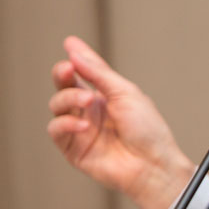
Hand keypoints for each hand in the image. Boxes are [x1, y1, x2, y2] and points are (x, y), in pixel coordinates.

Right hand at [47, 36, 195, 208]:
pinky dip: (65, 123)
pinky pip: (56, 130)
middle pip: (65, 86)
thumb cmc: (147, 130)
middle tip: (67, 69)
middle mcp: (91, 111)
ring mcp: (80, 129)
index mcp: (106, 96)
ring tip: (87, 100)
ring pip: (57, 105)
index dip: (76, 59)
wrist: (152, 164)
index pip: (84, 73)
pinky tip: (83, 125)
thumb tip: (75, 51)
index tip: (69, 44)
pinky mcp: (73, 149)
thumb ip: (98, 73)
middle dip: (62, 74)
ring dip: (68, 98)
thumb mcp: (125, 93)